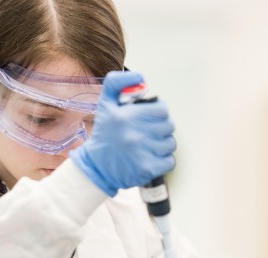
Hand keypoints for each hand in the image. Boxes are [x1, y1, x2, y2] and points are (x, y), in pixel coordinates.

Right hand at [70, 71, 175, 196]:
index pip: (162, 109)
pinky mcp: (147, 169)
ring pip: (170, 144)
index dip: (158, 113)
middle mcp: (134, 134)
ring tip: (147, 147)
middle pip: (169, 126)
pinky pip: (170, 161)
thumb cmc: (105, 135)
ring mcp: (142, 152)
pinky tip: (150, 158)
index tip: (148, 119)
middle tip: (147, 133)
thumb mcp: (105, 104)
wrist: (97, 167)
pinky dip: (163, 161)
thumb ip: (117, 83)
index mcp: (126, 116)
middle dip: (160, 129)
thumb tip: (140, 77)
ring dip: (162, 145)